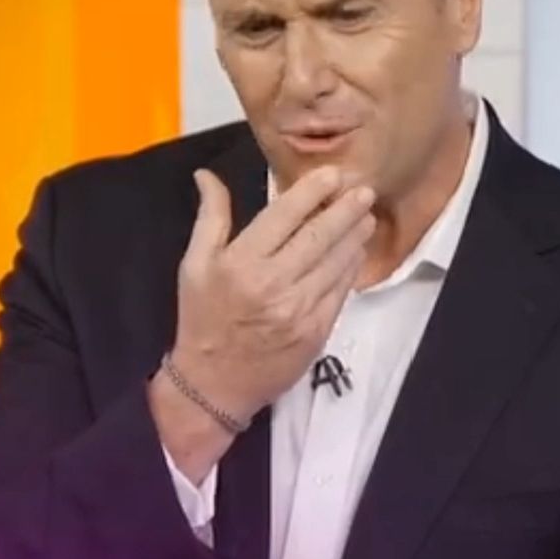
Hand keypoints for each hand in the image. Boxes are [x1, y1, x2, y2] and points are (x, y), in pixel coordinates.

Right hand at [163, 165, 374, 431]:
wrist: (213, 384)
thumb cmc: (202, 318)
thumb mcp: (194, 265)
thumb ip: (210, 217)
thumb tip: (206, 175)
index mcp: (241, 262)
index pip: (284, 216)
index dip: (312, 192)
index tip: (333, 174)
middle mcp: (272, 284)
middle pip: (319, 237)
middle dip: (346, 210)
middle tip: (365, 190)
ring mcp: (299, 309)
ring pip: (336, 263)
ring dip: (355, 237)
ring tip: (366, 216)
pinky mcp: (317, 331)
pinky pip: (340, 291)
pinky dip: (351, 268)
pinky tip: (356, 252)